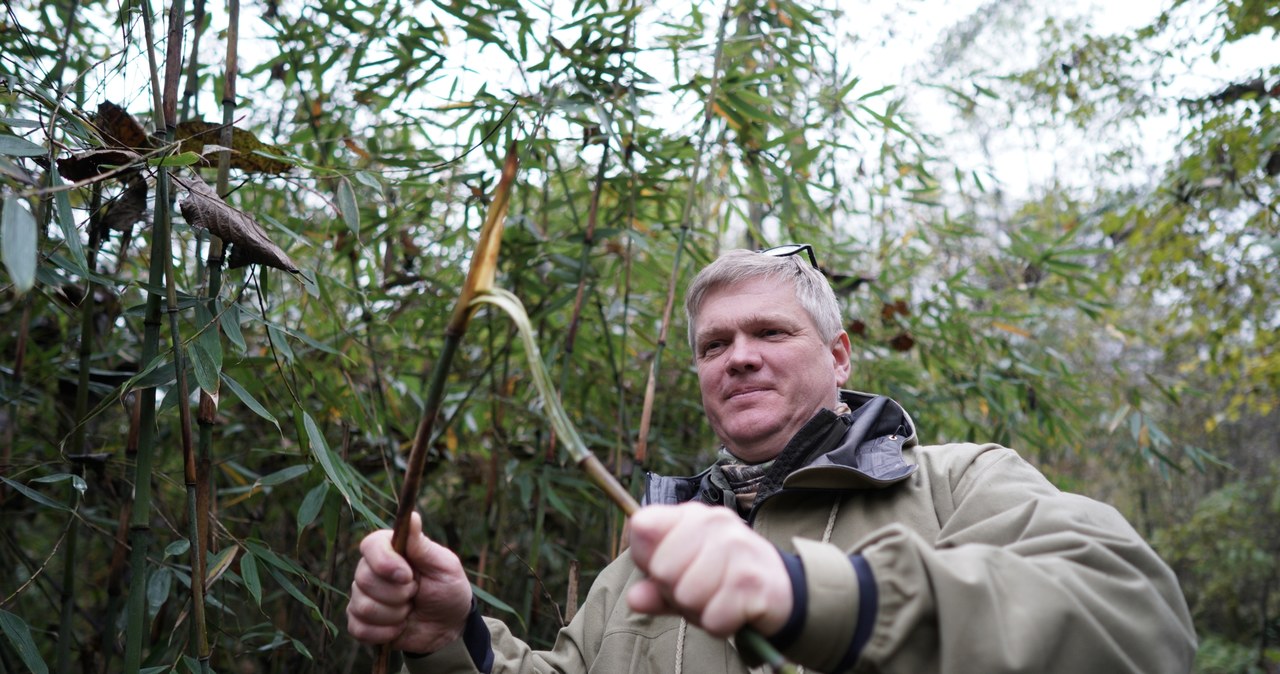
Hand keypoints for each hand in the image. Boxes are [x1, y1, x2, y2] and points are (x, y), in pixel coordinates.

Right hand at [346, 512, 472, 653]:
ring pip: (363, 606)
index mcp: (390, 550)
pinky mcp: (360, 622)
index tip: (407, 575)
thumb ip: (423, 546)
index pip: (370, 545)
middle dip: (397, 594)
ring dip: (394, 614)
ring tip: (409, 610)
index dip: (384, 562)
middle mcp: (371, 570)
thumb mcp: (444, 566)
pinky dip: (384, 632)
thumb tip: (411, 516)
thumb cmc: (448, 590)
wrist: (448, 626)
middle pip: (364, 579)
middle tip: (416, 593)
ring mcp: (362, 596)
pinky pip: (358, 628)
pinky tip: (399, 627)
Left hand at [626, 503, 792, 637]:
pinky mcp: (752, 580)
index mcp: (691, 514)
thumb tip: (635, 599)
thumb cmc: (723, 579)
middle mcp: (714, 521)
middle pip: (661, 568)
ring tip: (718, 598)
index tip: (668, 568)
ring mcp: (736, 547)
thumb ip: (655, 587)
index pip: (641, 526)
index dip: (646, 559)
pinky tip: (734, 610)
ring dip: (699, 610)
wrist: (780, 589)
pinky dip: (720, 624)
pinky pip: (713, 618)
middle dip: (674, 592)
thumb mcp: (685, 578)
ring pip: (686, 596)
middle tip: (700, 590)